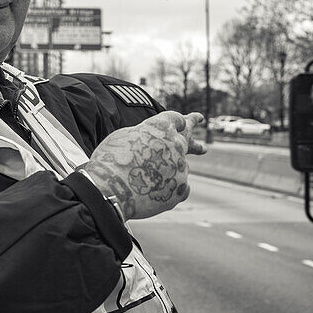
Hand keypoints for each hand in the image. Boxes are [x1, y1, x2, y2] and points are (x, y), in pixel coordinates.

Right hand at [84, 111, 206, 219]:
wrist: (111, 190)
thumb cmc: (110, 162)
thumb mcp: (122, 138)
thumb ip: (141, 137)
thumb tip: (147, 142)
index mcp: (160, 127)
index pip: (174, 119)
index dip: (178, 120)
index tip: (183, 121)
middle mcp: (175, 143)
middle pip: (187, 136)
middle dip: (193, 130)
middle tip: (202, 127)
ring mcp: (181, 166)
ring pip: (180, 166)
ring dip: (174, 169)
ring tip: (162, 177)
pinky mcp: (181, 188)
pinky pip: (180, 187)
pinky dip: (170, 189)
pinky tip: (160, 193)